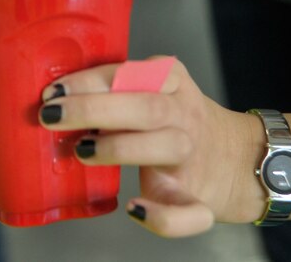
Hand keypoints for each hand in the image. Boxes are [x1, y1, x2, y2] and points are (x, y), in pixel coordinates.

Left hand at [38, 58, 267, 235]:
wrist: (238, 161)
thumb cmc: (172, 121)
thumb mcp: (152, 88)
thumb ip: (114, 87)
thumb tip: (54, 95)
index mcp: (170, 82)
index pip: (129, 73)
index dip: (89, 82)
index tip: (53, 91)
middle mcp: (184, 115)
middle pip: (146, 107)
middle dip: (94, 109)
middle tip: (51, 116)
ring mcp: (193, 155)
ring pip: (166, 145)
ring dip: (120, 148)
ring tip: (82, 151)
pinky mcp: (199, 198)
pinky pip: (189, 211)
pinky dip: (162, 217)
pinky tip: (135, 209)